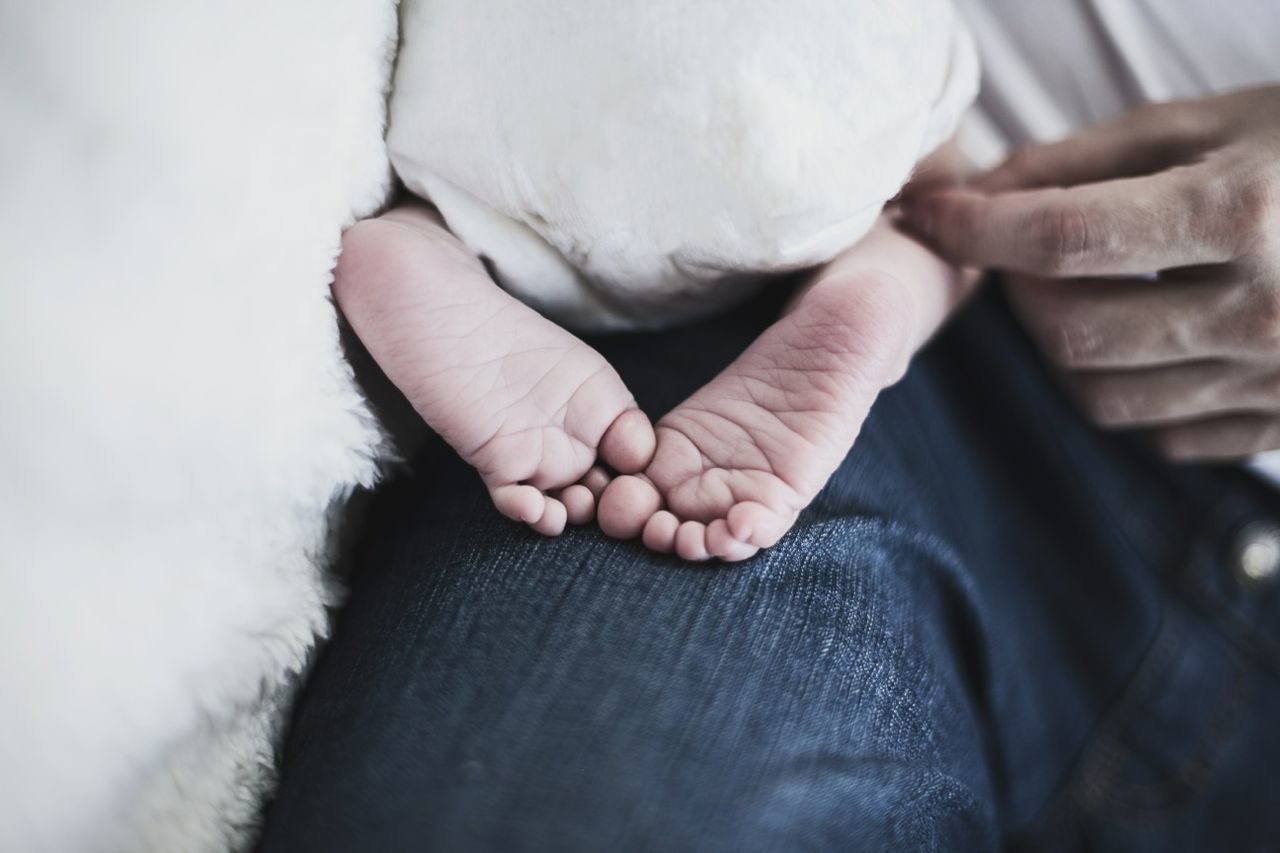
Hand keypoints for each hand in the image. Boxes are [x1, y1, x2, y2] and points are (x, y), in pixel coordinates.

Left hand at [903, 86, 1279, 459]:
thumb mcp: (1216, 122)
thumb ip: (1088, 157)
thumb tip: (980, 191)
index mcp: (1243, 213)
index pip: (1065, 237)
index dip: (975, 228)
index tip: (927, 215)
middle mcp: (1265, 309)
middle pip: (1070, 333)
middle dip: (1015, 292)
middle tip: (1015, 249)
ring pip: (1102, 397)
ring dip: (1059, 346)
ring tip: (1073, 292)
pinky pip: (1160, 433)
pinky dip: (1125, 390)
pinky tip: (1144, 339)